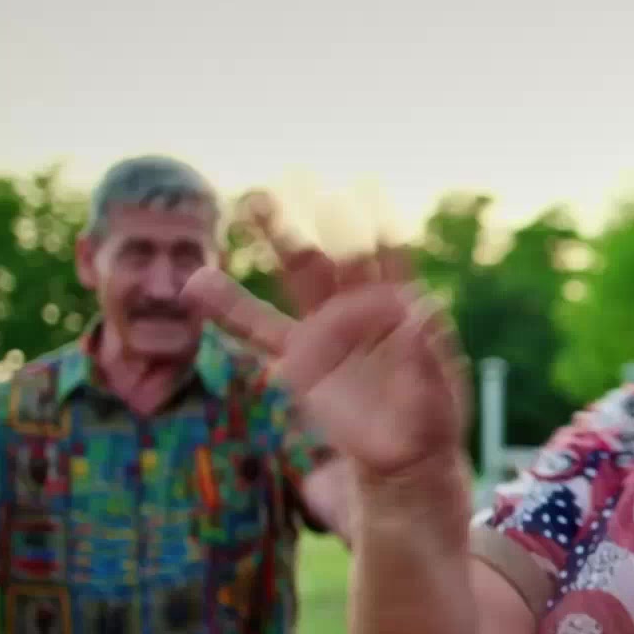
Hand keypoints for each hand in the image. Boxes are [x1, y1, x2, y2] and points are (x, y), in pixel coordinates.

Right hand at [183, 207, 467, 479]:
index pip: (392, 257)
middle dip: (319, 218)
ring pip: (298, 276)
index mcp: (403, 310)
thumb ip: (429, 353)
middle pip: (339, 253)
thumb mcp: (438, 393)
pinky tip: (195, 283)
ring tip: (247, 199)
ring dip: (276, 238)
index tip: (366, 184)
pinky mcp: (300, 363)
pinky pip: (259, 331)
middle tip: (293, 176)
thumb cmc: (431, 421)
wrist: (404, 458)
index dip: (380, 223)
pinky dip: (227, 309)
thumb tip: (425, 309)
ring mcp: (328, 331)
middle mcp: (362, 309)